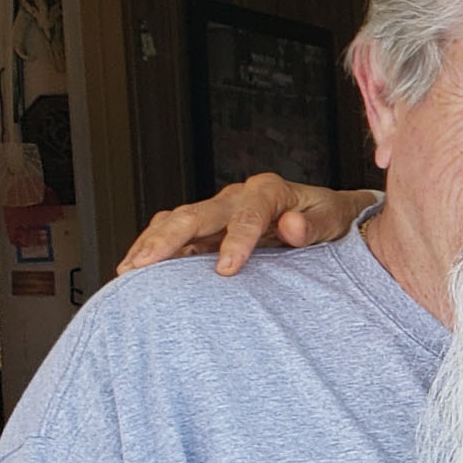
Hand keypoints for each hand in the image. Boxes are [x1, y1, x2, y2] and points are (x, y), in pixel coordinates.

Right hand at [120, 174, 370, 276]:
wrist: (328, 216)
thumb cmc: (331, 219)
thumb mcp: (333, 220)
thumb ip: (314, 225)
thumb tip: (291, 228)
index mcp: (269, 191)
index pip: (247, 215)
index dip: (236, 241)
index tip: (226, 270)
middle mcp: (237, 196)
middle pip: (197, 214)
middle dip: (169, 239)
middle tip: (146, 266)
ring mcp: (219, 211)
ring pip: (177, 221)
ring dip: (151, 244)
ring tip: (128, 271)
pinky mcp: (210, 228)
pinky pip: (175, 233)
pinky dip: (153, 249)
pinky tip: (134, 269)